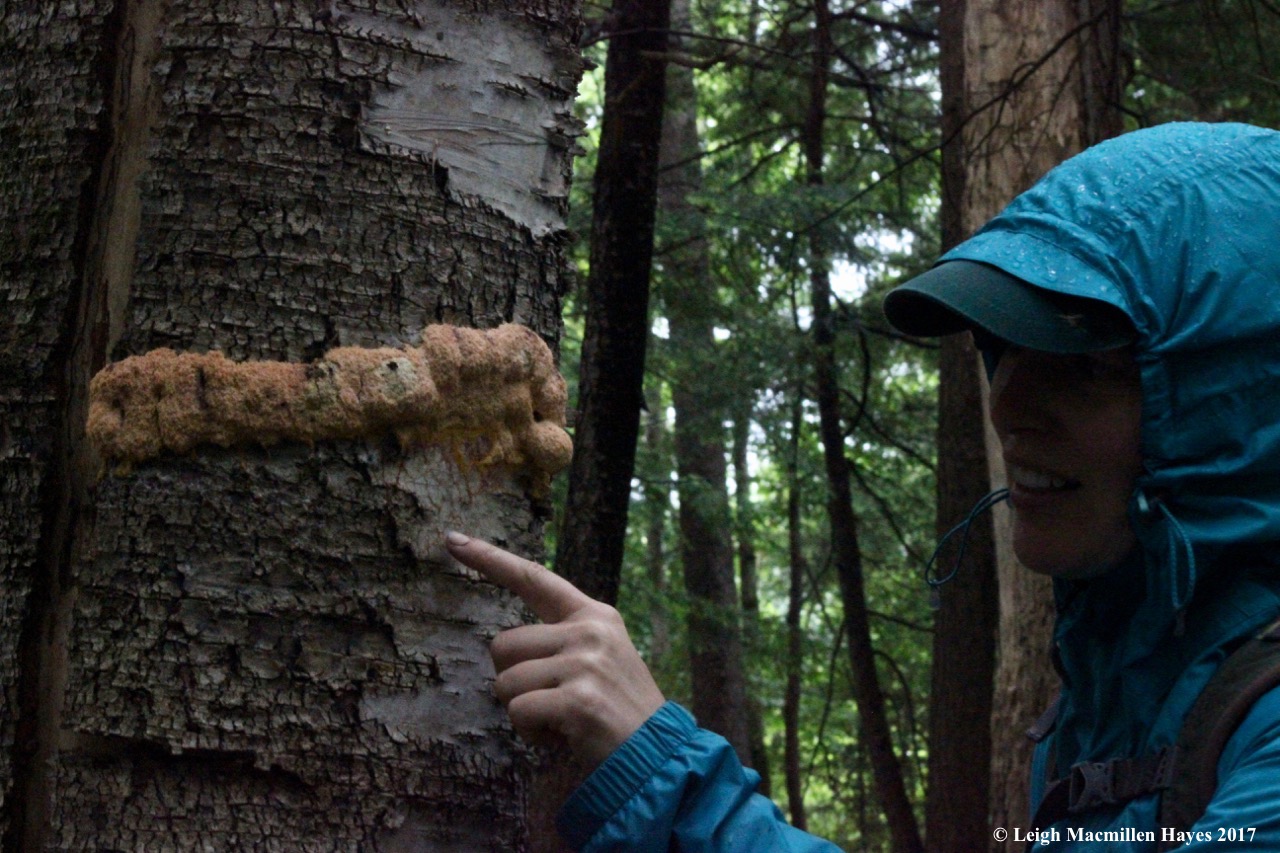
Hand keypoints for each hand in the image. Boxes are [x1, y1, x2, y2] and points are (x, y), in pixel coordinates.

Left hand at [445, 532, 665, 767]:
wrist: (657, 753)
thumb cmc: (618, 709)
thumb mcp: (601, 657)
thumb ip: (562, 640)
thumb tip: (505, 647)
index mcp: (593, 615)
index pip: (534, 578)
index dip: (490, 559)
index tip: (453, 540)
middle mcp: (589, 631)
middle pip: (502, 645)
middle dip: (512, 680)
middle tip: (549, 700)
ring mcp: (584, 663)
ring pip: (505, 683)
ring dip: (522, 711)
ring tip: (560, 720)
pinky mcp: (577, 698)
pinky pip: (518, 712)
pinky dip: (530, 733)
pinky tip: (562, 736)